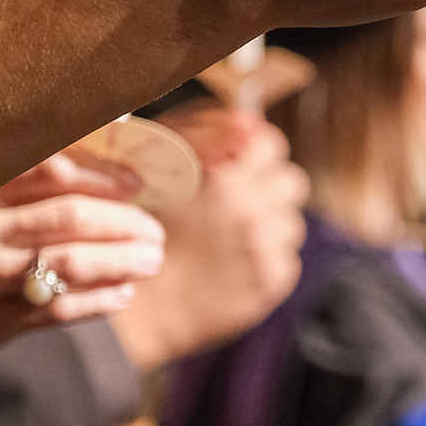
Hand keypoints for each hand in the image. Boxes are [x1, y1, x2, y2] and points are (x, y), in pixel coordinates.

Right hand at [0, 152, 165, 382]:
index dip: (101, 175)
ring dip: (121, 263)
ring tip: (149, 259)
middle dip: (122, 223)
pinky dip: (98, 301)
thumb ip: (2, 182)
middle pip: (69, 220)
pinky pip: (58, 312)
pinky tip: (122, 294)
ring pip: (71, 267)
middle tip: (152, 228)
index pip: (48, 172)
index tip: (135, 182)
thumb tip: (74, 159)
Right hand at [110, 106, 309, 369]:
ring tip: (234, 236)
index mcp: (221, 177)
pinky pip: (287, 257)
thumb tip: (244, 118)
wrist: (138, 307)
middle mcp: (248, 209)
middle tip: (244, 200)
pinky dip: (266, 258)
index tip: (248, 161)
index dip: (260, 151)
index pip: (271, 145)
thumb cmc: (134, 232)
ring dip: (270, 224)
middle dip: (270, 186)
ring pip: (291, 221)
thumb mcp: (153, 170)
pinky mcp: (271, 281)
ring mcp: (264, 248)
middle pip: (291, 181)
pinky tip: (233, 263)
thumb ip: (198, 133)